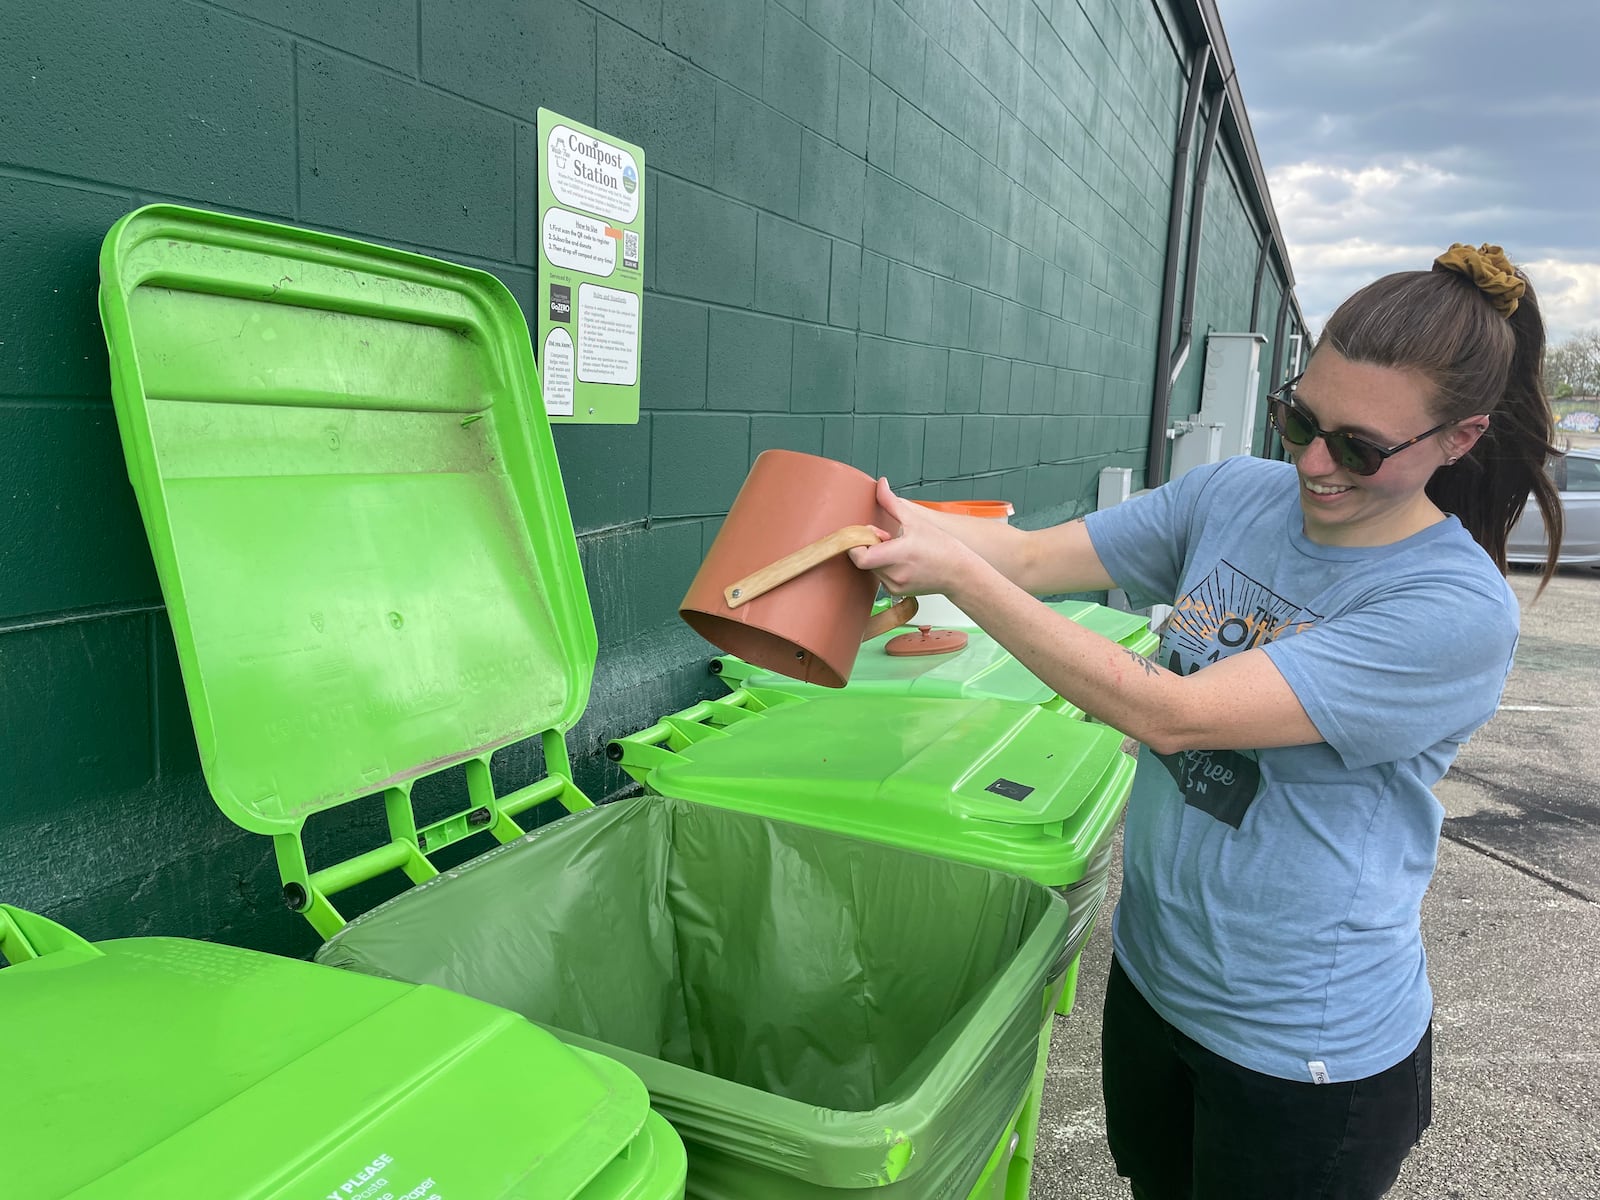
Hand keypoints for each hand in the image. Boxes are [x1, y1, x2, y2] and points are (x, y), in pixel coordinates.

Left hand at [847, 477, 983, 597]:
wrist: (959, 572)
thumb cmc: (942, 547)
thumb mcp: (915, 520)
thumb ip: (891, 502)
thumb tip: (881, 484)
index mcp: (897, 555)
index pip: (860, 557)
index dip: (857, 543)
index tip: (868, 533)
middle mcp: (894, 574)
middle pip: (864, 560)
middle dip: (869, 546)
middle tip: (885, 537)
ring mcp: (894, 586)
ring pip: (871, 568)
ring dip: (876, 556)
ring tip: (895, 548)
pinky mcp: (897, 592)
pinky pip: (880, 576)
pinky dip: (884, 566)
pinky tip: (901, 560)